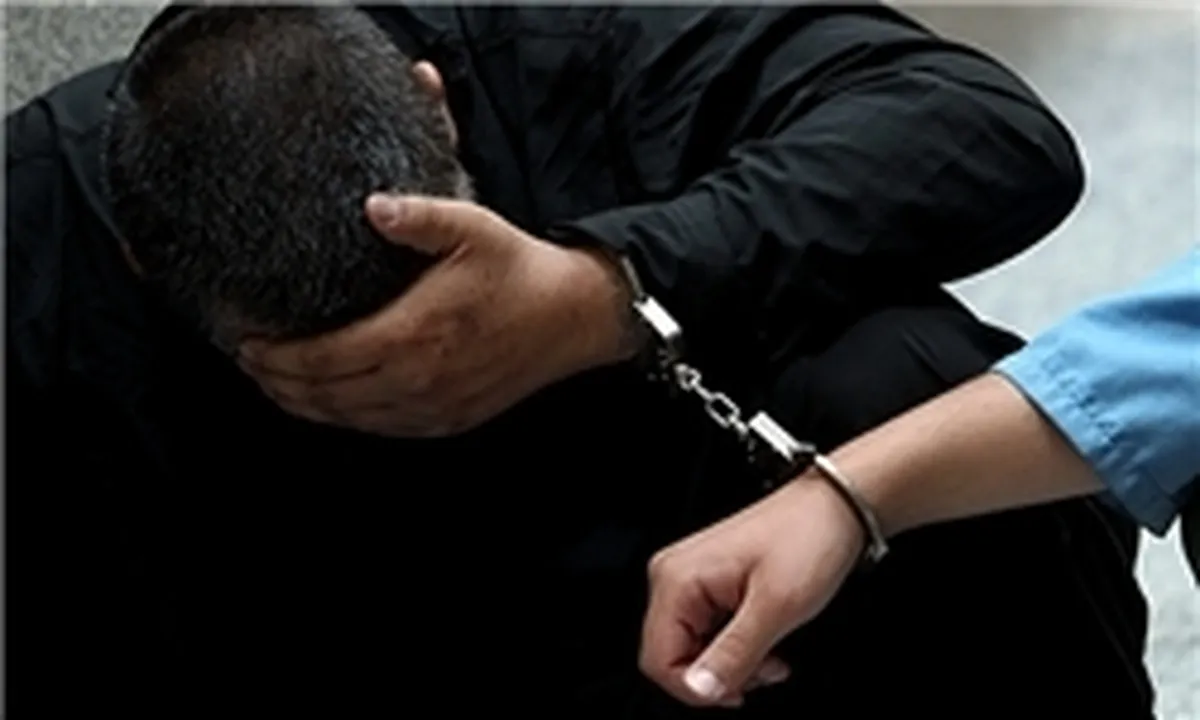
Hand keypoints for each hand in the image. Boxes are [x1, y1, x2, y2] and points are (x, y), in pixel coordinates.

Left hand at [240, 194, 637, 436]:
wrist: (572, 317)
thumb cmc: (518, 271)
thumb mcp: (472, 228)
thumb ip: (417, 217)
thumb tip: (371, 205)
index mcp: (414, 334)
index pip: (323, 358)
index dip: (276, 355)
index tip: (245, 340)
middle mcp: (418, 380)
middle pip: (325, 396)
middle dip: (277, 381)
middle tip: (249, 361)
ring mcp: (432, 408)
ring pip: (348, 419)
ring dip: (304, 404)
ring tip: (276, 382)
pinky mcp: (447, 421)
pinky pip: (380, 429)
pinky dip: (344, 418)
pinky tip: (330, 401)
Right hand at [639, 476, 864, 707]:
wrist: (832, 508)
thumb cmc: (807, 538)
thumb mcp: (776, 606)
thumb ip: (734, 654)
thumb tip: (700, 689)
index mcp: (677, 579)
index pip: (657, 660)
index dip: (697, 689)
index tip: (739, 691)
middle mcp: (674, 576)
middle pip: (672, 657)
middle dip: (719, 676)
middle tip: (765, 670)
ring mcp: (690, 579)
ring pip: (692, 649)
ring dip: (732, 664)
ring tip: (771, 654)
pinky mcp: (708, 583)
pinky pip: (707, 632)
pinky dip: (736, 647)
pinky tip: (765, 639)